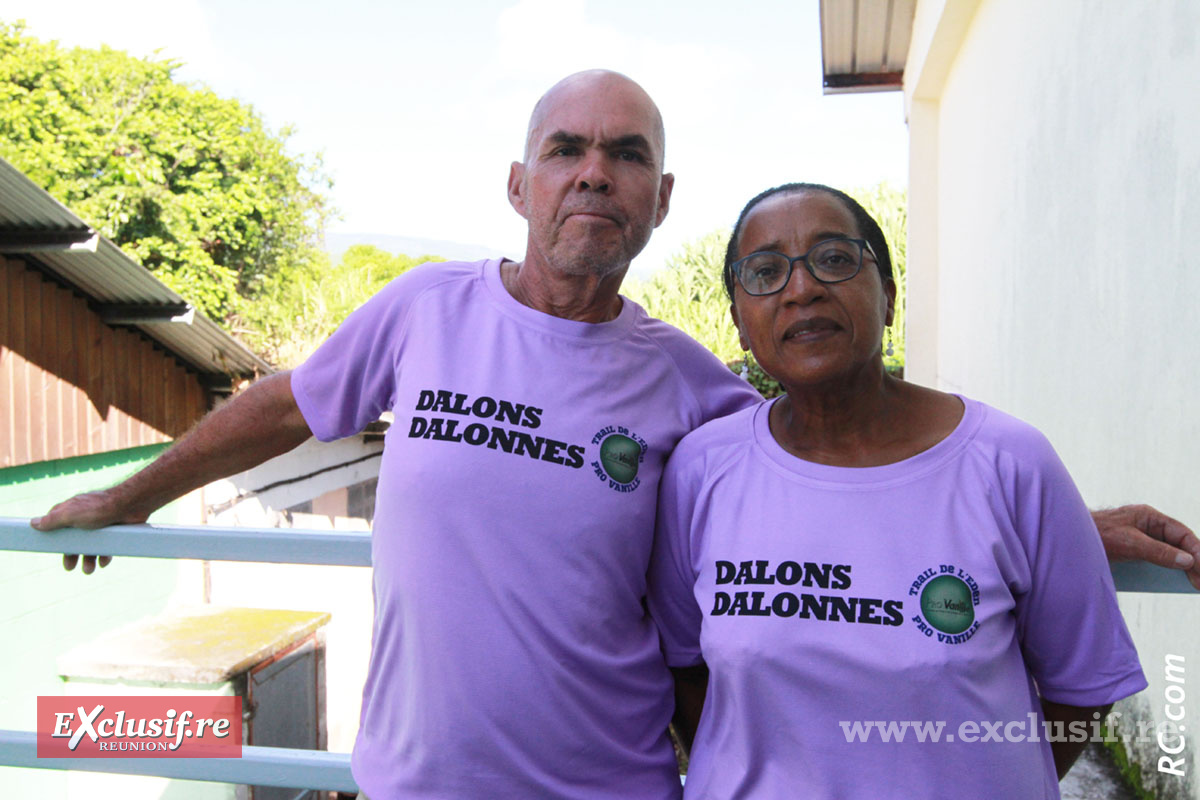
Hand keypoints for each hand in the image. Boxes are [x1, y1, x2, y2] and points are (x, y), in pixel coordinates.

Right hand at [30, 490, 148, 574]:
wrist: (131, 505)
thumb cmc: (98, 507)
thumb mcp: (71, 514)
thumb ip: (52, 520)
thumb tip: (34, 523)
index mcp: (71, 512)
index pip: (57, 527)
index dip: (55, 540)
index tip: (53, 550)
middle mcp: (84, 518)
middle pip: (74, 540)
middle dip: (72, 554)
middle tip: (70, 567)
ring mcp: (100, 524)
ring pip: (91, 545)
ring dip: (89, 559)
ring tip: (89, 570)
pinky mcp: (114, 530)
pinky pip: (107, 546)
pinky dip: (104, 555)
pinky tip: (103, 562)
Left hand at [1093, 505, 1199, 589]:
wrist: (1066, 539)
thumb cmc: (1096, 534)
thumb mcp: (1129, 543)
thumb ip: (1158, 551)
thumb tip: (1187, 561)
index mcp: (1150, 517)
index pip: (1182, 534)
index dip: (1197, 551)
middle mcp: (1148, 526)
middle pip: (1179, 545)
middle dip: (1194, 563)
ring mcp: (1140, 539)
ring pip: (1169, 554)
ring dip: (1183, 569)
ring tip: (1195, 585)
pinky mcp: (1131, 552)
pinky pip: (1155, 561)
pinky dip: (1166, 571)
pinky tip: (1174, 582)